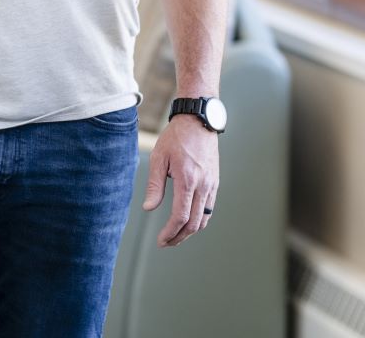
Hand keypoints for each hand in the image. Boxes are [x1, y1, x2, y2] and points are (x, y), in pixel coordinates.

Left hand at [142, 114, 219, 246]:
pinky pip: (209, 208)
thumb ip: (155, 185)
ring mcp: (212, 185)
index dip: (170, 232)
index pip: (181, 216)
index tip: (161, 241)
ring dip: (190, 231)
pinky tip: (188, 221)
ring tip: (175, 235)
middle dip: (179, 237)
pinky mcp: (215, 182)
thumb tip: (149, 208)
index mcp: (188, 180)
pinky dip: (200, 220)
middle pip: (194, 223)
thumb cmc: (176, 138)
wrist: (198, 121)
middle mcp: (203, 185)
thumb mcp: (159, 158)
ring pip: (204, 218)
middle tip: (166, 243)